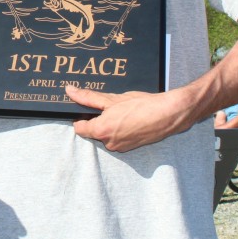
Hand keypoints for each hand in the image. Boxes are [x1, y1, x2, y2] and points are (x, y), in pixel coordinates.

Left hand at [67, 85, 192, 151]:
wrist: (168, 114)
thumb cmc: (141, 106)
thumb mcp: (112, 99)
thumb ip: (88, 97)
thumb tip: (69, 91)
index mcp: (101, 131)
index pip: (79, 128)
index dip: (80, 117)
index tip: (86, 109)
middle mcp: (109, 143)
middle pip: (93, 132)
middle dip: (98, 120)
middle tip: (109, 107)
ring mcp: (121, 147)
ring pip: (107, 135)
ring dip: (110, 124)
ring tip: (122, 112)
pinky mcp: (131, 147)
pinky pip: (118, 138)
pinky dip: (120, 129)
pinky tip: (130, 119)